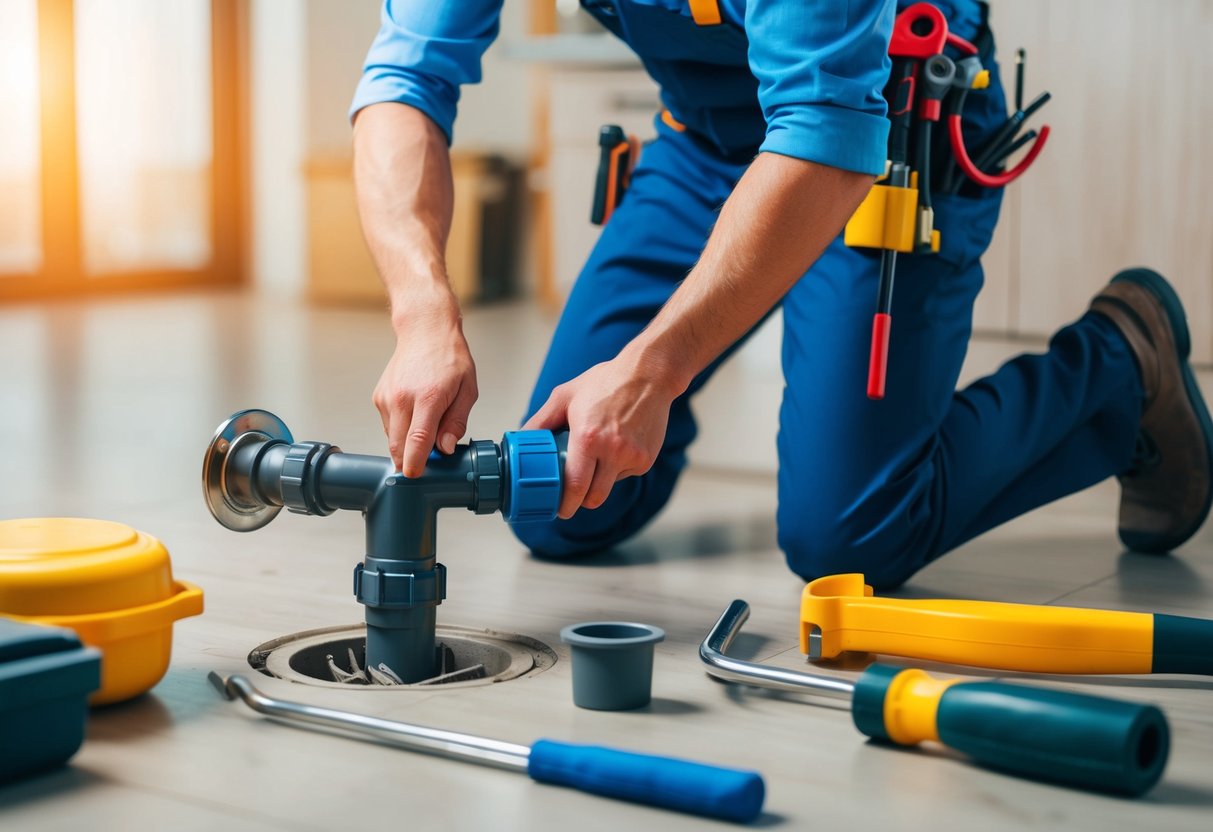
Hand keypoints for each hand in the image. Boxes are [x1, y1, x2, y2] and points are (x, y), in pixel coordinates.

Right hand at [373, 292, 477, 476]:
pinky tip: (415, 414)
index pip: (416, 441)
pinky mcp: (379, 398)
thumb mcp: (467, 390)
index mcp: (428, 398)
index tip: (416, 477)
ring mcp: (387, 398)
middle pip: (398, 447)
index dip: (415, 464)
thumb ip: (456, 422)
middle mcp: (402, 399)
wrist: (424, 331)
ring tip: (426, 426)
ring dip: (407, 444)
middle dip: (410, 461)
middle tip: (428, 462)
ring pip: (392, 438)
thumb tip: (445, 448)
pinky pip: (390, 426)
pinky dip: (401, 429)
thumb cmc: (450, 359)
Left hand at [523, 350, 678, 518]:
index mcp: (588, 438)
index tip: (558, 509)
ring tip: (594, 460)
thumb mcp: (564, 396)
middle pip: (594, 497)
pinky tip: (616, 445)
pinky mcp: (646, 459)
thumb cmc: (604, 382)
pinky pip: (625, 474)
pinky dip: (616, 468)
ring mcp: (632, 456)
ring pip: (609, 487)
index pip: (575, 486)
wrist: (648, 375)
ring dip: (599, 482)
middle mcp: (612, 450)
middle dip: (580, 501)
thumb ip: (541, 421)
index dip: (565, 504)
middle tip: (570, 497)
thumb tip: (521, 439)